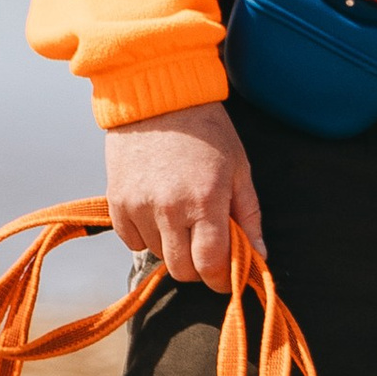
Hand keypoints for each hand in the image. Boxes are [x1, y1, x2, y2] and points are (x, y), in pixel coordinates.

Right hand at [103, 101, 264, 289]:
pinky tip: (158, 211)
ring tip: (182, 217)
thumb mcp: (239, 169)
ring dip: (174, 247)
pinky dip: (147, 235)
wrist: (159, 97)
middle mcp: (169, 208)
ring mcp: (139, 206)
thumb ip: (248, 217)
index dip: (221, 279)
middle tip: (206, 246)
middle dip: (199, 267)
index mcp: (205, 201)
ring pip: (158, 256)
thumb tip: (259, 258)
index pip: (211, 265)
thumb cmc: (207, 131)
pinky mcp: (116, 202)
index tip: (225, 276)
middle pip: (183, 270)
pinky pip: (132, 241)